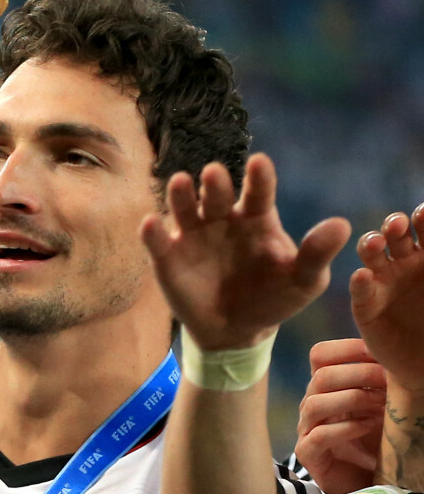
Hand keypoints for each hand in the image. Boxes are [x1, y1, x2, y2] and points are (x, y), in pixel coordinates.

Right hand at [138, 154, 349, 351]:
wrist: (236, 331)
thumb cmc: (274, 299)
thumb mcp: (303, 281)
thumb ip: (317, 254)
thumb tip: (342, 224)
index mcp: (256, 219)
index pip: (258, 192)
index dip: (258, 177)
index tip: (259, 162)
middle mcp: (222, 219)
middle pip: (217, 194)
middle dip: (215, 183)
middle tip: (214, 173)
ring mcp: (193, 235)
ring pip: (184, 208)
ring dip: (181, 194)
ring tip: (181, 182)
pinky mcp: (167, 257)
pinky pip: (158, 241)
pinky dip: (152, 232)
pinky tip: (151, 224)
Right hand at [294, 338, 385, 493]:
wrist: (368, 482)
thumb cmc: (377, 440)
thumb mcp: (383, 404)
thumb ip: (382, 381)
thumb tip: (403, 354)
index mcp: (327, 388)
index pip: (320, 355)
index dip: (347, 348)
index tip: (380, 351)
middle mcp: (312, 405)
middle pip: (321, 376)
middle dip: (359, 374)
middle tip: (390, 379)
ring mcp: (307, 430)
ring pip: (314, 404)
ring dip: (352, 400)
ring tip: (382, 405)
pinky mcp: (308, 455)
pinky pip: (319, 436)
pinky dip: (346, 428)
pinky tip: (369, 426)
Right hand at [351, 204, 423, 397]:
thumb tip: (422, 244)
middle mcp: (404, 265)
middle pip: (396, 236)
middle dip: (395, 225)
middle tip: (398, 223)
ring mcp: (382, 284)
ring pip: (372, 257)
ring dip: (371, 245)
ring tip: (375, 243)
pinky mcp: (365, 308)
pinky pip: (361, 292)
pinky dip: (360, 283)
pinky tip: (362, 277)